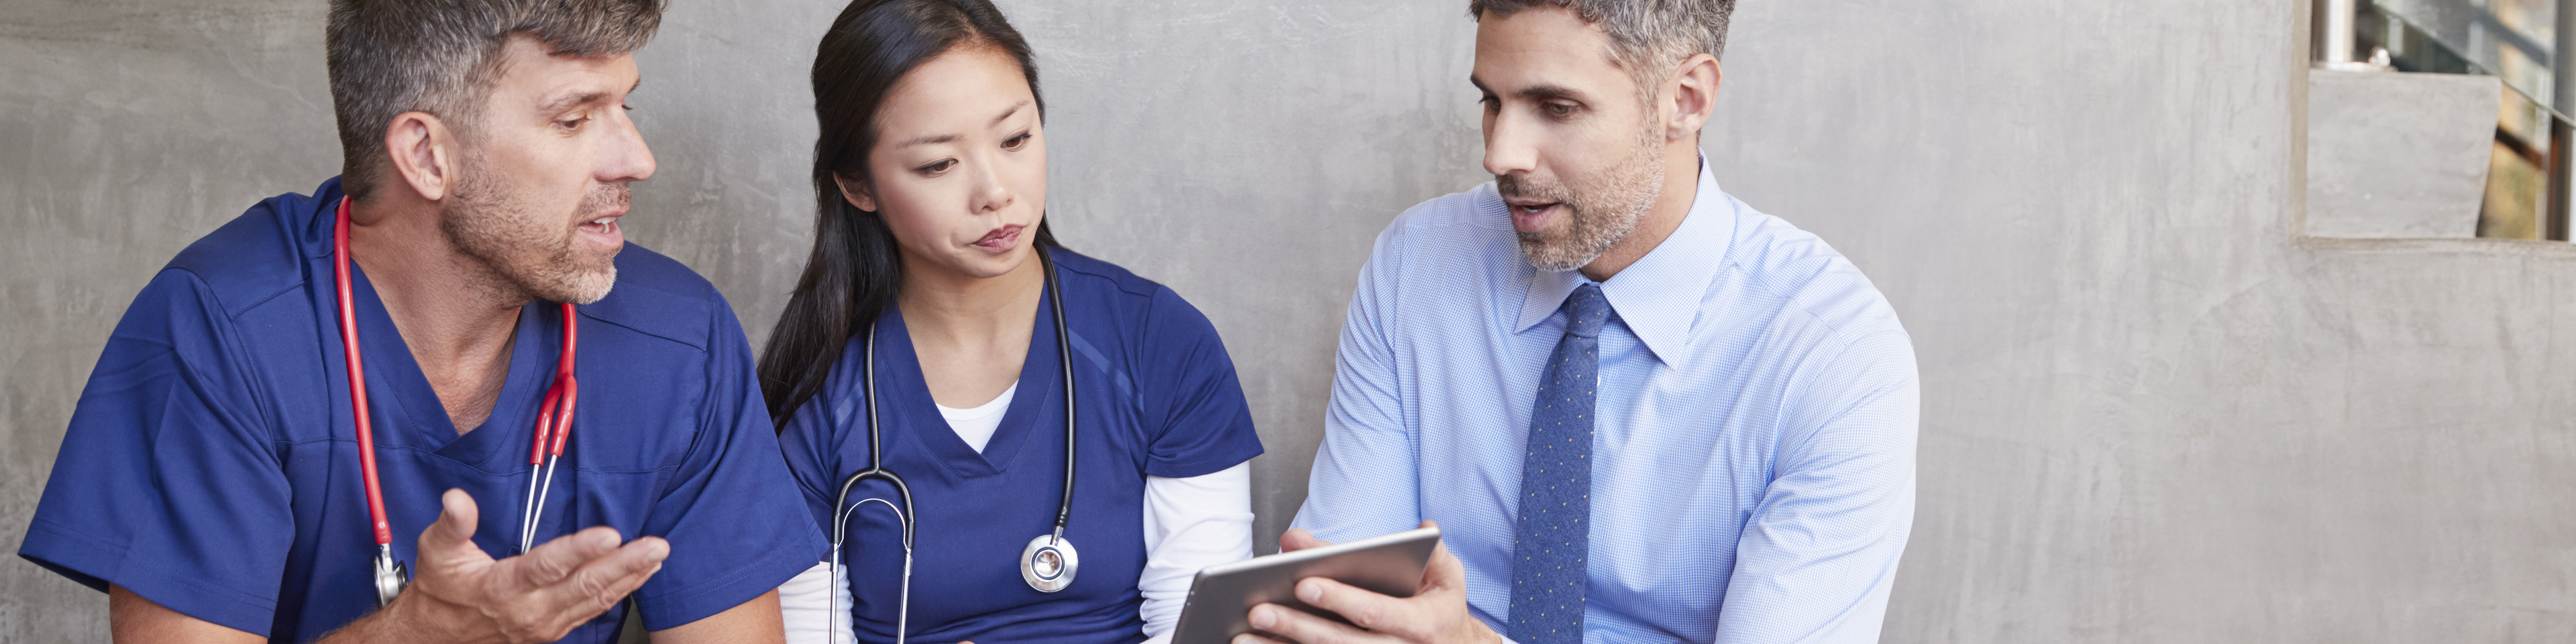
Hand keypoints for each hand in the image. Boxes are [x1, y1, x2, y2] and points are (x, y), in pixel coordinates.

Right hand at [376, 489, 668, 643]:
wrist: (437, 636)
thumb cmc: (440, 588)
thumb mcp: (436, 552)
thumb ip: (452, 524)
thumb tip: (456, 498)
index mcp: (502, 588)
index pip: (547, 566)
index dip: (579, 550)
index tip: (609, 534)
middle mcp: (529, 610)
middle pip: (584, 586)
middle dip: (624, 565)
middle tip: (655, 546)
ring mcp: (546, 624)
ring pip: (596, 601)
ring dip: (630, 578)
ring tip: (657, 557)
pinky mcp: (555, 629)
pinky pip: (594, 610)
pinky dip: (622, 591)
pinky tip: (641, 575)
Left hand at [1234, 521, 1499, 643]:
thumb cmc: (1442, 607)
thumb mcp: (1448, 576)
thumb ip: (1432, 551)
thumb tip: (1420, 528)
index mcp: (1422, 625)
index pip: (1373, 611)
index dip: (1338, 598)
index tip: (1302, 582)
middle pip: (1340, 642)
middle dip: (1296, 627)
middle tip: (1256, 610)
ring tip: (1241, 637)